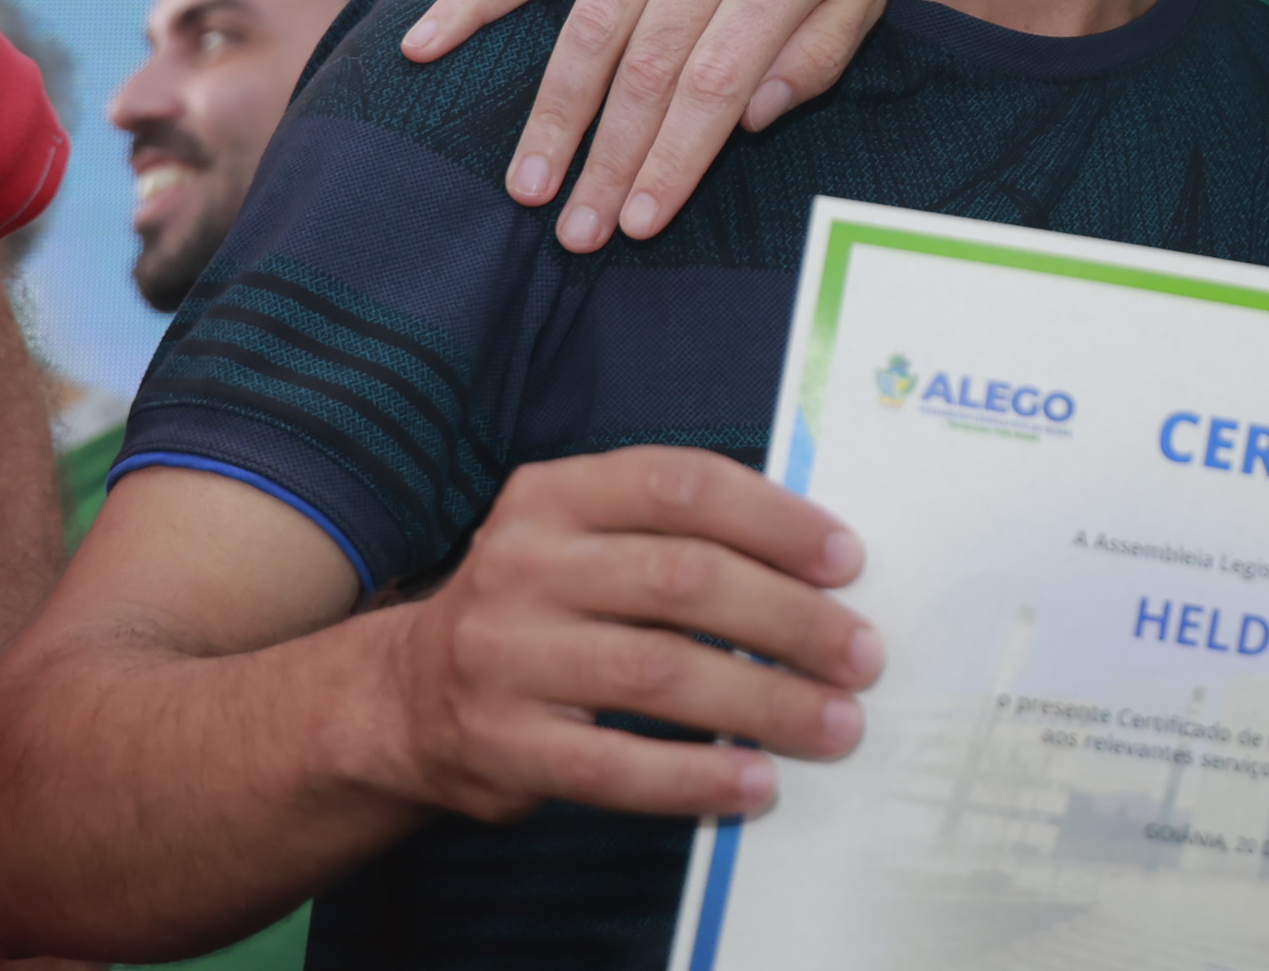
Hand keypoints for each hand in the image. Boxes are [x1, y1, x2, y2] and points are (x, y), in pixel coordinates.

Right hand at [375, 450, 882, 823]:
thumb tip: (822, 565)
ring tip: (835, 723)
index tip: (848, 560)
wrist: (406, 697)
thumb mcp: (584, 539)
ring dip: (764, 702)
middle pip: (683, 581)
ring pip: (659, 674)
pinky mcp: (502, 744)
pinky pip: (615, 767)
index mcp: (554, 495)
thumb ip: (677, 534)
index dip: (774, 519)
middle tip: (862, 655)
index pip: (681, 485)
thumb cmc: (542, 607)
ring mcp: (505, 656)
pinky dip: (695, 778)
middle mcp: (522, 564)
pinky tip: (756, 783)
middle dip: (790, 620)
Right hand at [404, 0, 899, 249]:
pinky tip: (427, 46)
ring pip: (590, 26)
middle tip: (577, 235)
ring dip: (554, 112)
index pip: (717, 83)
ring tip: (526, 185)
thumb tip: (749, 122)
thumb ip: (820, 49)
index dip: (675, 159)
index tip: (641, 223)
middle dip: (609, 161)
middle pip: (648, 69)